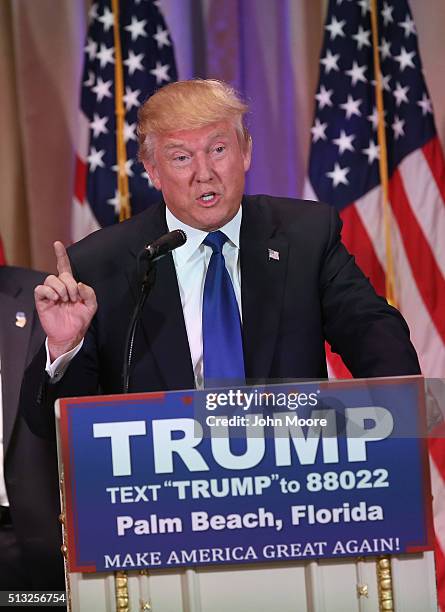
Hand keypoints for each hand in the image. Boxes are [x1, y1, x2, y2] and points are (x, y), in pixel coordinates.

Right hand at [34, 241, 96, 360]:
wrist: (71, 335)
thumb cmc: (79, 320)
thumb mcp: (91, 305)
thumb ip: (90, 292)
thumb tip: (79, 283)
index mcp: (70, 286)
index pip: (64, 267)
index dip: (61, 255)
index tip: (58, 244)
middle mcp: (59, 287)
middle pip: (61, 274)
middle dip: (70, 284)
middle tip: (74, 297)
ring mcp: (50, 293)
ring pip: (51, 279)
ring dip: (61, 288)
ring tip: (65, 300)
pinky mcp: (42, 300)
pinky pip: (41, 288)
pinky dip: (49, 291)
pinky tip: (56, 299)